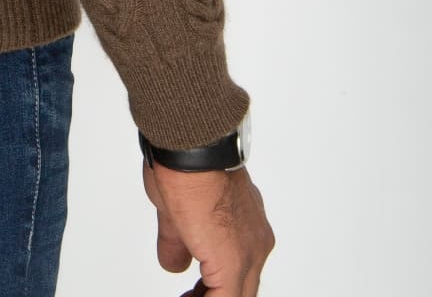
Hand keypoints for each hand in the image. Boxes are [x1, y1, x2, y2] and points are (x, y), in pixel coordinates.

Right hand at [141, 156, 275, 294]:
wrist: (189, 148)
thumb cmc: (184, 163)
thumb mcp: (177, 212)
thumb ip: (178, 241)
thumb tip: (175, 262)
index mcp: (247, 227)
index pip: (239, 273)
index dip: (212, 288)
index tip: (194, 290)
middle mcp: (256, 242)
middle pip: (242, 290)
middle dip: (211, 294)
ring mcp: (250, 253)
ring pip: (238, 295)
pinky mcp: (233, 263)